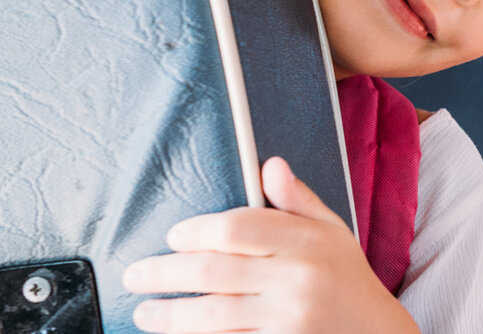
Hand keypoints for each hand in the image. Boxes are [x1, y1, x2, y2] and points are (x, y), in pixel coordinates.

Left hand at [124, 158, 417, 333]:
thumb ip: (298, 201)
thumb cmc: (347, 280)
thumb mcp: (333, 233)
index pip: (239, 227)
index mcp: (310, 242)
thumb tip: (270, 165)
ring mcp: (291, 320)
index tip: (172, 238)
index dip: (196, 231)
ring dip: (170, 314)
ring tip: (145, 312)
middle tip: (134, 276)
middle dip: (164, 274)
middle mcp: (300, 279)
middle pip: (214, 271)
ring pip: (213, 314)